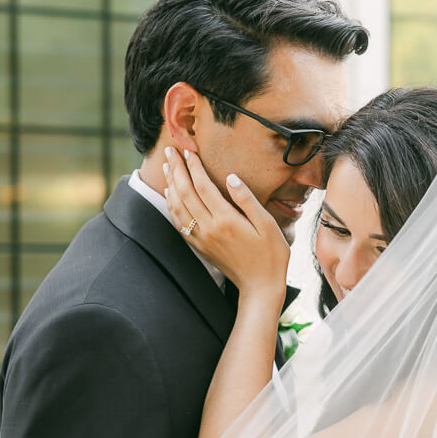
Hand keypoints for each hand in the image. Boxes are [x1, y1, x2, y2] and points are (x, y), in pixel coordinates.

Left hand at [163, 147, 289, 307]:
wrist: (260, 287)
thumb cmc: (271, 255)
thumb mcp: (267, 224)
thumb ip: (247, 200)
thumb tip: (230, 177)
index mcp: (226, 220)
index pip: (202, 186)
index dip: (193, 166)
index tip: (188, 151)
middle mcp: (209, 228)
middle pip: (185, 193)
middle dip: (175, 169)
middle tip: (169, 150)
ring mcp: (202, 239)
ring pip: (178, 207)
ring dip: (170, 185)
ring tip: (166, 167)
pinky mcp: (200, 247)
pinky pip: (179, 223)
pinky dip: (171, 206)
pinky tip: (170, 195)